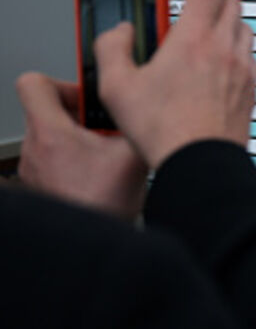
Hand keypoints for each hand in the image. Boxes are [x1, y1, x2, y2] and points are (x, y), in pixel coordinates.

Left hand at [15, 72, 147, 218]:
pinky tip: (96, 171)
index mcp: (51, 133)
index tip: (88, 98)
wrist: (86, 246)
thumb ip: (136, 123)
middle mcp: (34, 149)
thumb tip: (150, 106)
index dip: (63, 82)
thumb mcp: (133, 155)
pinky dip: (73, 158)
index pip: (33, 83)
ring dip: (76, 136)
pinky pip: (51, 157)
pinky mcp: (39, 184)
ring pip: (50, 134)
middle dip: (79, 112)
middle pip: (46, 108)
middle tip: (103, 127)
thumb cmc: (102, 205)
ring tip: (102, 150)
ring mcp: (33, 168)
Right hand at [95, 0, 255, 169]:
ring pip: (245, 29)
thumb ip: (111, 50)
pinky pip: (251, 57)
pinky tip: (225, 61)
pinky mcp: (252, 89)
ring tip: (214, 24)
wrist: (200, 160)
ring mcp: (242, 69)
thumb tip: (117, 33)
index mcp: (192, 40)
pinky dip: (239, 48)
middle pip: (232, 3)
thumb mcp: (116, 87)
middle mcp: (223, 49)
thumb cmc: (162, 129)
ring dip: (231, 19)